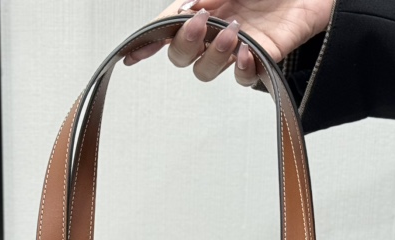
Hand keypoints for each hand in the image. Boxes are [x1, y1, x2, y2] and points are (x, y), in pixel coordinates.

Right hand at [124, 0, 332, 85]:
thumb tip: (184, 6)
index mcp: (202, 6)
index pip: (165, 28)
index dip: (147, 42)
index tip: (132, 54)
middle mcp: (214, 29)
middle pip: (180, 56)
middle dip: (183, 43)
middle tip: (201, 23)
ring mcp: (236, 46)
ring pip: (206, 70)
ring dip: (212, 55)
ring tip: (233, 32)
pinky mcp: (262, 59)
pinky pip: (243, 77)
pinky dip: (241, 68)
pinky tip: (248, 51)